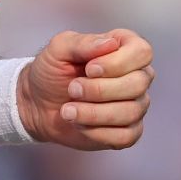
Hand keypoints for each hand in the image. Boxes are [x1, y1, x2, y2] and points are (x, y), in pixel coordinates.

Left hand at [17, 28, 154, 150]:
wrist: (38, 104)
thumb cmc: (52, 72)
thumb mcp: (59, 49)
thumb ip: (84, 42)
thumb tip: (110, 43)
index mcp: (126, 48)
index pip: (142, 52)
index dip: (117, 63)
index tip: (89, 69)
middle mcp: (137, 75)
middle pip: (138, 84)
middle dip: (99, 90)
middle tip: (72, 89)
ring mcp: (136, 104)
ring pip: (130, 112)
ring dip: (93, 113)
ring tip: (68, 110)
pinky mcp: (128, 130)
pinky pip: (126, 136)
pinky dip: (98, 132)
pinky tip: (80, 124)